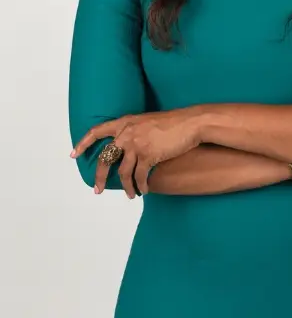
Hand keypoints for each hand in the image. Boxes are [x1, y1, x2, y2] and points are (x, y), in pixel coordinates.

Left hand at [71, 107, 203, 197]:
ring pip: (123, 172)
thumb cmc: (174, 122)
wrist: (191, 123)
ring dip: (126, 187)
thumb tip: (130, 148)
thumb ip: (135, 131)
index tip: (74, 154)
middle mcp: (127, 133)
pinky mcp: (149, 155)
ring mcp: (137, 144)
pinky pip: (139, 176)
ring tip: (130, 195)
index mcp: (125, 122)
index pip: (97, 131)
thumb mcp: (148, 122)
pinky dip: (140, 186)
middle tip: (98, 189)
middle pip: (106, 158)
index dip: (84, 143)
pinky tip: (143, 191)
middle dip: (100, 177)